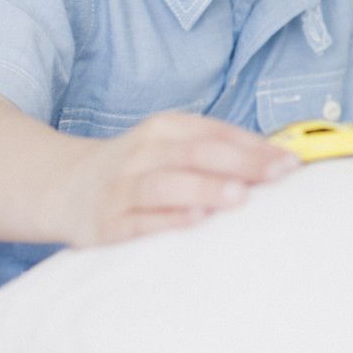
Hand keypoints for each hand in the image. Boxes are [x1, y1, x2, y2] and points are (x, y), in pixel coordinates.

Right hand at [59, 111, 298, 244]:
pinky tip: (196, 221)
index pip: (214, 133)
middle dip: (242, 164)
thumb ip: (216, 152)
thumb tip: (279, 163)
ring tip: (240, 196)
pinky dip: (168, 220)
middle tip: (279, 175)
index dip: (255, 147)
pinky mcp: (106, 223)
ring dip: (205, 189)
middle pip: (196, 154)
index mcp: (163, 129)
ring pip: (166, 185)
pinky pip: (139, 221)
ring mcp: (122, 188)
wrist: (60, 187)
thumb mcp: (169, 147)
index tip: (292, 162)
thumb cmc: (136, 169)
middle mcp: (142, 154)